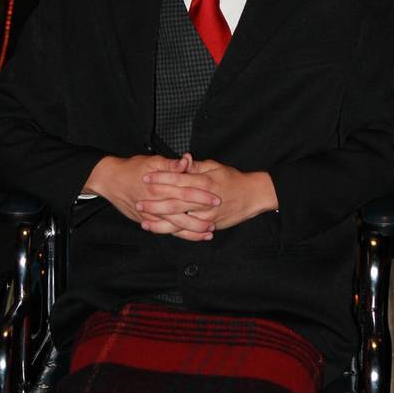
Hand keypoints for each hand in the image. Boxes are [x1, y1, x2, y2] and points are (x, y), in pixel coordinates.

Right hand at [82, 153, 220, 240]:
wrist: (110, 180)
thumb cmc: (132, 168)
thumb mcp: (153, 161)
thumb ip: (172, 164)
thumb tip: (186, 160)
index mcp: (160, 185)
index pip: (186, 191)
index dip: (202, 195)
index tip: (217, 198)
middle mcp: (156, 202)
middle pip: (183, 212)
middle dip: (201, 217)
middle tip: (217, 220)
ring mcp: (150, 214)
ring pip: (175, 226)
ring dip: (193, 231)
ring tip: (209, 232)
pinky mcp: (146, 221)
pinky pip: (165, 230)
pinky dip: (179, 234)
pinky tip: (191, 236)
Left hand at [139, 152, 277, 233]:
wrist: (254, 195)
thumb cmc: (233, 178)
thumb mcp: (215, 166)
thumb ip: (196, 166)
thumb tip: (182, 160)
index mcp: (205, 181)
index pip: (178, 179)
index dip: (161, 178)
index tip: (146, 177)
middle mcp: (205, 199)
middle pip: (175, 202)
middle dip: (155, 203)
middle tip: (139, 202)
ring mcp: (208, 215)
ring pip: (180, 220)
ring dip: (161, 222)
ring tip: (144, 222)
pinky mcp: (211, 224)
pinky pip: (190, 231)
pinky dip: (175, 232)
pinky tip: (163, 232)